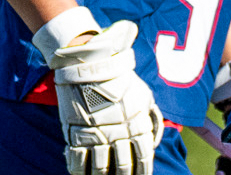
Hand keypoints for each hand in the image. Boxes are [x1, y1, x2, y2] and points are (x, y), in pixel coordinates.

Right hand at [47, 20, 163, 174]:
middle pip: (123, 167)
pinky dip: (79, 172)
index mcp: (137, 126)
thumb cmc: (121, 80)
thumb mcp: (144, 96)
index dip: (143, 171)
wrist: (91, 66)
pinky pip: (78, 163)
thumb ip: (152, 119)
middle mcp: (118, 135)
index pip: (144, 158)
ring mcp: (96, 136)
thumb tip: (154, 141)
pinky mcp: (76, 134)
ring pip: (100, 169)